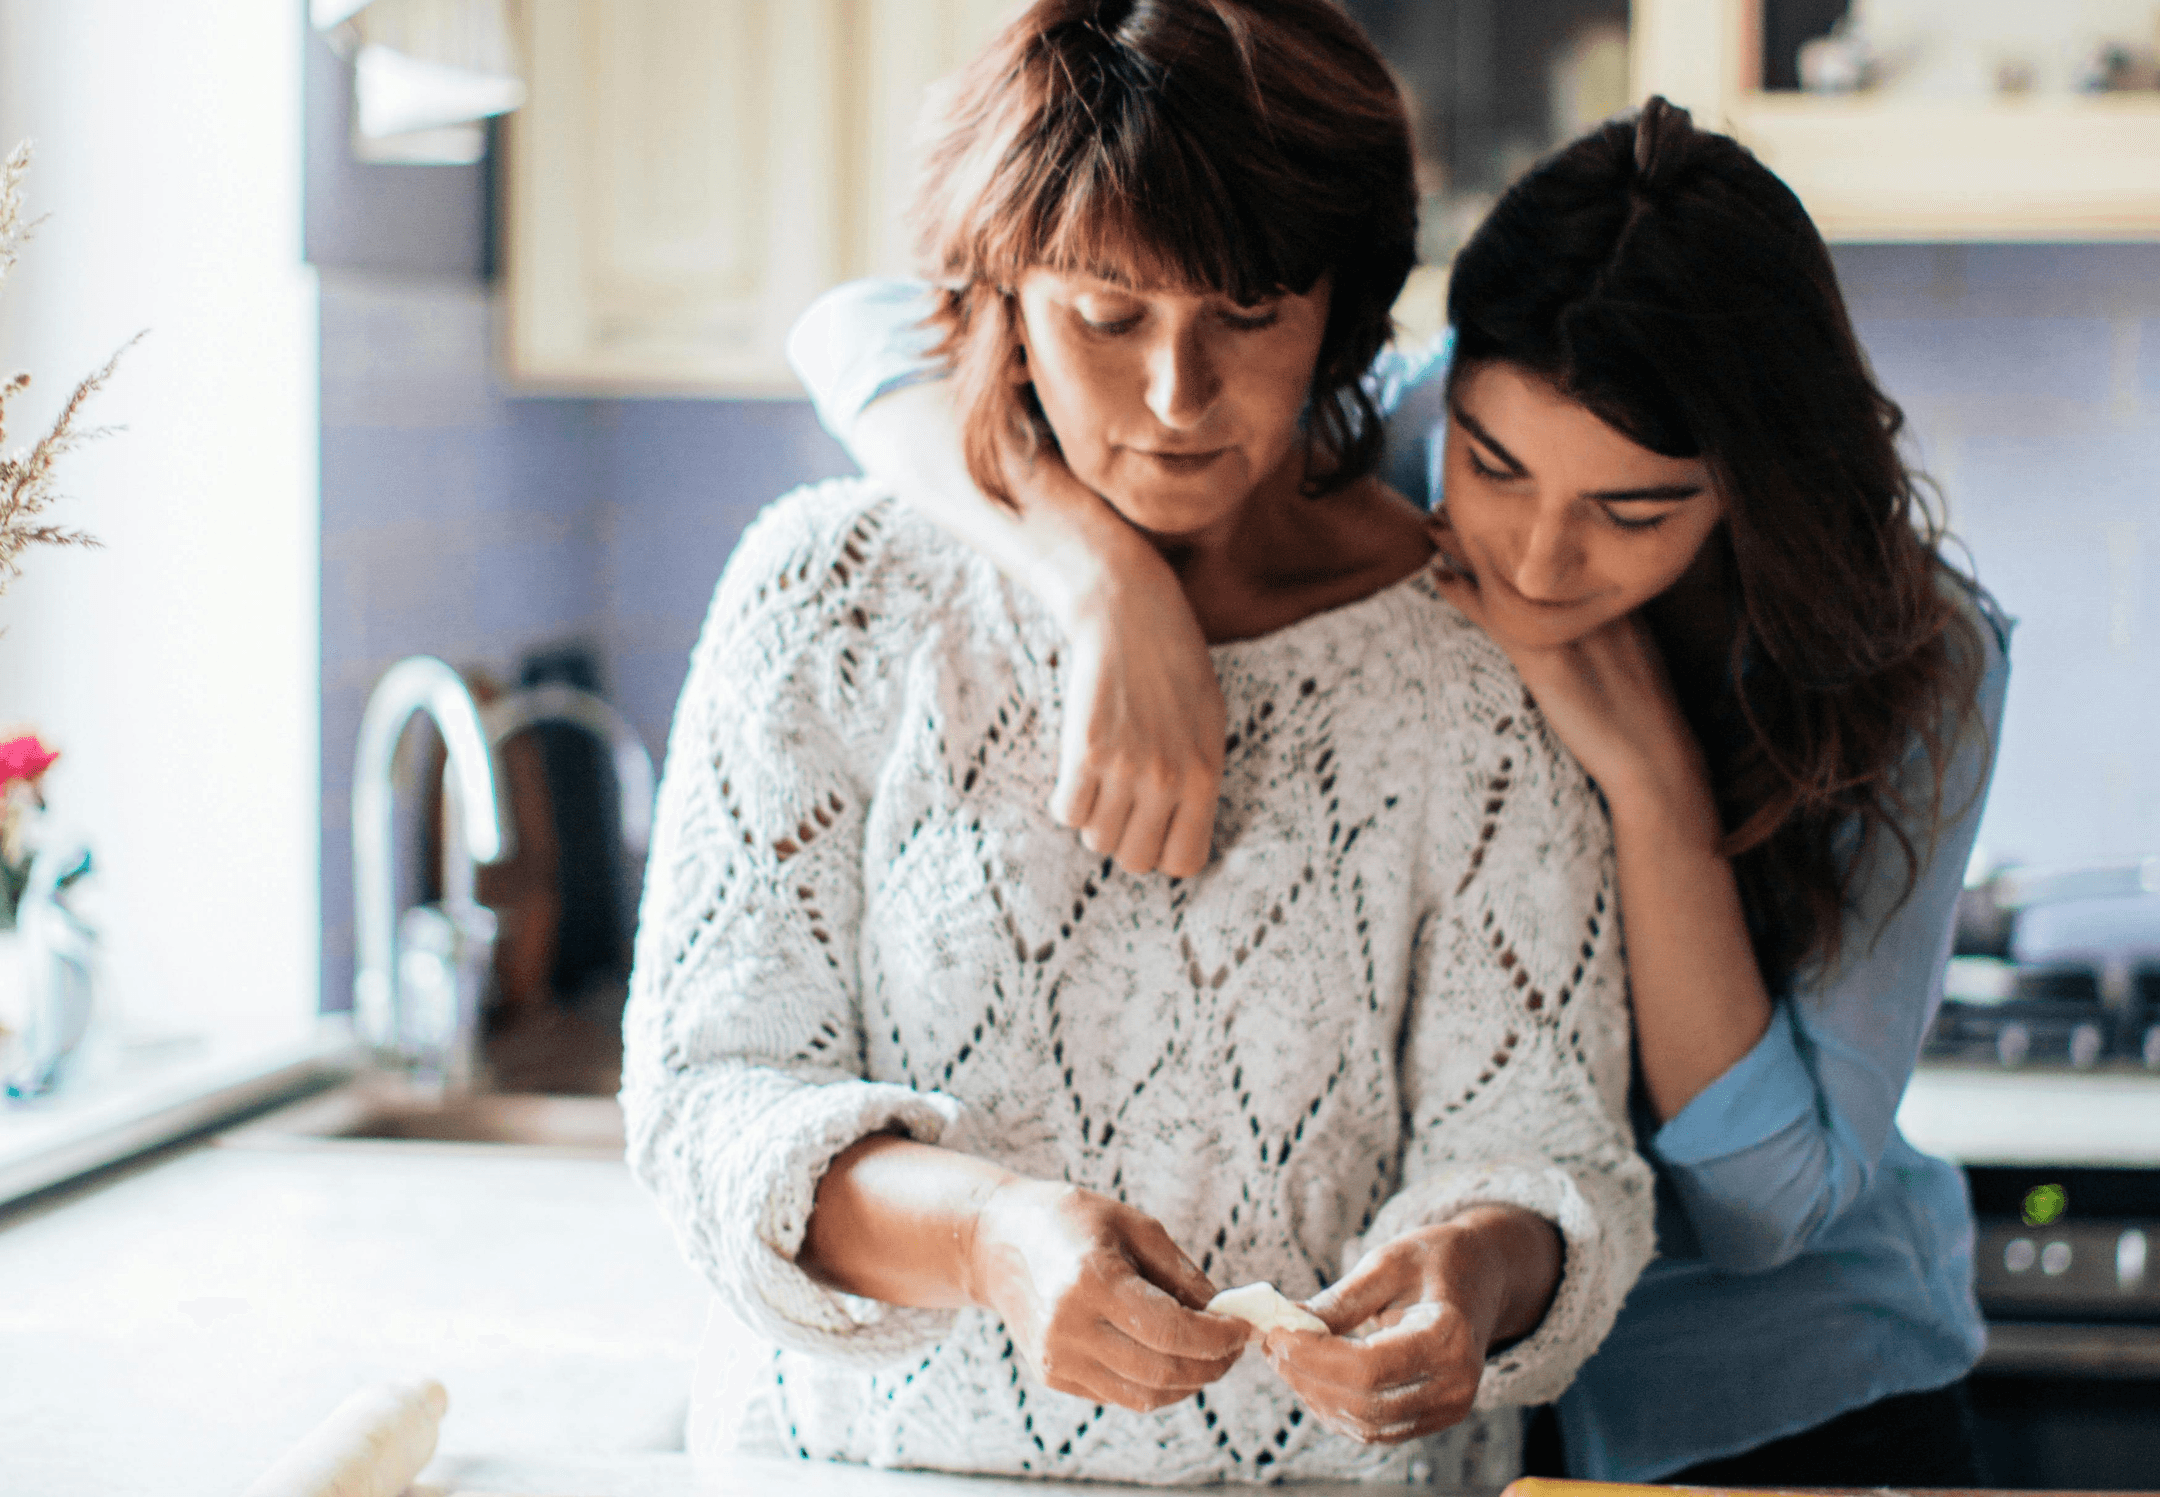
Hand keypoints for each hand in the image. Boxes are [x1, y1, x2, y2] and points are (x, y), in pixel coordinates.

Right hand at [965, 1179, 1248, 1411]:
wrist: (994, 1242)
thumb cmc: (1071, 1221)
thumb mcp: (1133, 1225)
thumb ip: (1182, 1272)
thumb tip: (1224, 1313)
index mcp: (1092, 1280)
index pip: (1172, 1330)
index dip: (1218, 1337)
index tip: (1243, 1327)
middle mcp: (1070, 1327)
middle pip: (1163, 1370)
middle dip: (1212, 1364)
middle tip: (1234, 1346)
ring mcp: (1057, 1358)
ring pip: (1145, 1395)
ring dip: (1189, 1382)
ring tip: (1208, 1354)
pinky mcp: (1053, 1376)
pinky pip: (1120, 1395)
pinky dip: (1156, 1385)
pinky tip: (1170, 1358)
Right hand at [1019, 454, 1224, 878]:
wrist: (1131, 612)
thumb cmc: (1173, 665)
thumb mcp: (1208, 724)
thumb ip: (1197, 780)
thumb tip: (1177, 836)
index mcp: (1206, 776)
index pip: (1184, 862)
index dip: (1163, 851)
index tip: (1153, 828)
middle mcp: (1170, 779)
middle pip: (1134, 860)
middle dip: (1124, 837)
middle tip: (1121, 801)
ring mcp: (1128, 767)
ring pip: (1097, 839)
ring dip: (1094, 816)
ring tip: (1101, 778)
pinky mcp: (1087, 751)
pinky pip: (1067, 812)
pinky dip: (1067, 798)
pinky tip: (1079, 769)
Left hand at [1261, 1211, 1555, 1444]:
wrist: (1482, 1274)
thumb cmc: (1433, 1260)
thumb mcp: (1385, 1263)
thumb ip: (1338, 1301)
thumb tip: (1284, 1324)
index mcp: (1449, 1337)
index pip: (1370, 1368)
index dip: (1314, 1357)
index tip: (1277, 1333)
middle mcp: (1456, 1384)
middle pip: (1364, 1404)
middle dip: (1307, 1378)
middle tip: (1272, 1344)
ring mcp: (1448, 1408)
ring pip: (1366, 1425)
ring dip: (1315, 1396)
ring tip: (1285, 1356)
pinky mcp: (1433, 1417)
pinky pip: (1375, 1428)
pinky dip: (1336, 1407)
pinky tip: (1311, 1375)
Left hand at [1425, 516, 1713, 831]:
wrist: (1654, 759)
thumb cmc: (1643, 714)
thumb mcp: (1631, 652)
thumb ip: (1603, 622)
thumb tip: (1568, 610)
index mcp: (1615, 595)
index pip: (1562, 543)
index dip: (1524, 519)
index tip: (1494, 497)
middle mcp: (1591, 601)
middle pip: (1532, 547)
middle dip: (1489, 519)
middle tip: (1449, 497)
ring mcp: (1567, 627)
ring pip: (1508, 573)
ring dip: (1464, 545)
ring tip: (1431, 522)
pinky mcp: (1545, 659)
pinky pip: (1496, 616)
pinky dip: (1464, 595)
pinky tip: (1439, 579)